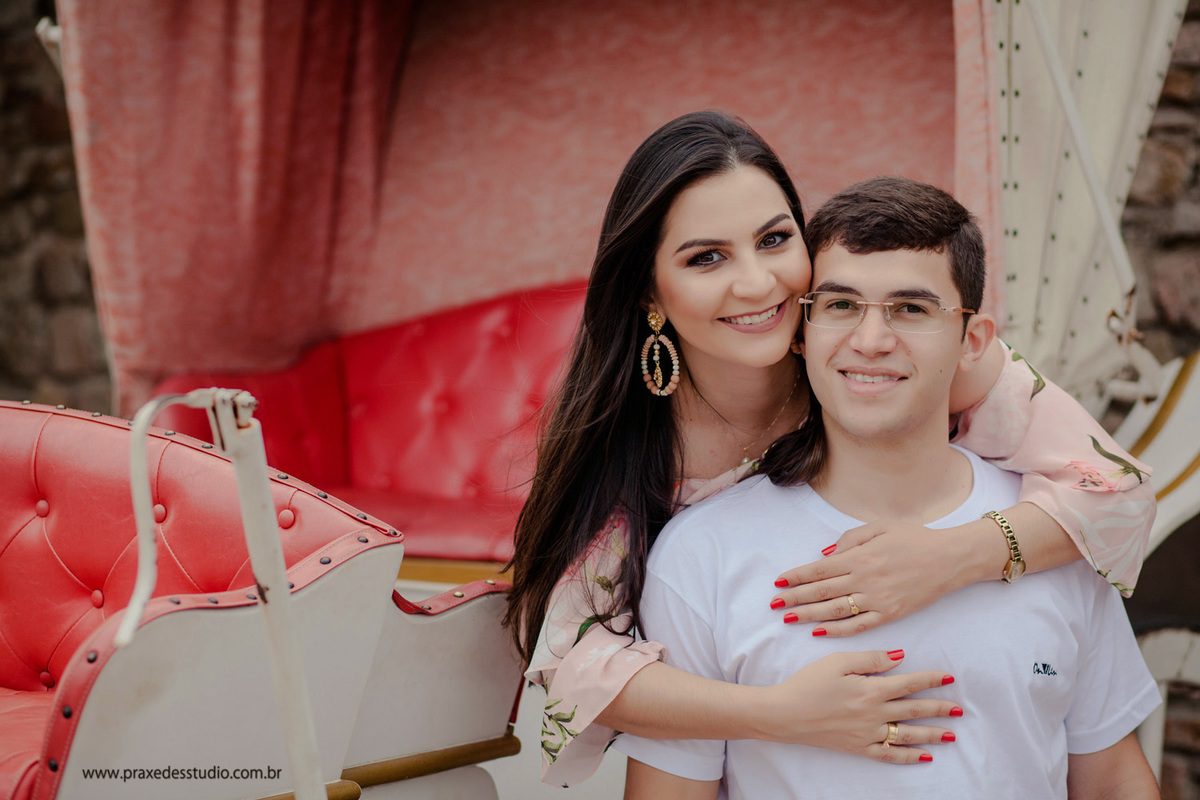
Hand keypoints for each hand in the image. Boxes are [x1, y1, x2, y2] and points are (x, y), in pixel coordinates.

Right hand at [751, 649, 960, 763]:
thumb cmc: (808, 683)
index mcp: (870, 690)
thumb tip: (899, 657)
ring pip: (907, 735)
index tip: (949, 677)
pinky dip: (908, 757)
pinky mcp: (858, 748)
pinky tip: (924, 756)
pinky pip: (889, 755)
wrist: (784, 714)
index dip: (930, 680)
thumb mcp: (837, 661)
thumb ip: (870, 659)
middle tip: (958, 709)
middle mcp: (874, 714)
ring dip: (931, 734)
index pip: (909, 683)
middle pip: (913, 711)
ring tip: (950, 735)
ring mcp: (867, 734)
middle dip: (938, 708)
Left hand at [770, 521, 977, 636]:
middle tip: (774, 604)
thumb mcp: (880, 527)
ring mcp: (878, 599)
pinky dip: (837, 630)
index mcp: (860, 556)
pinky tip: (820, 632)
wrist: (950, 559)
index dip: (796, 577)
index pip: (819, 570)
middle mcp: (865, 579)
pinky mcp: (891, 614)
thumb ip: (850, 539)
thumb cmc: (915, 539)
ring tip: (789, 618)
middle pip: (821, 592)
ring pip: (835, 611)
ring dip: (809, 615)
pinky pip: (858, 625)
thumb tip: (825, 554)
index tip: (779, 584)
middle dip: (795, 598)